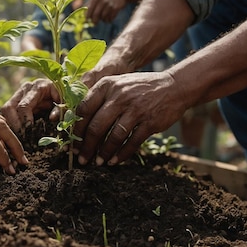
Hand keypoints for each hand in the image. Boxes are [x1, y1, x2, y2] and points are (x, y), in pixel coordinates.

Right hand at [1, 78, 59, 133]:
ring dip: (10, 125)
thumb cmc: (64, 96)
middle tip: (20, 138)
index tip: (28, 133)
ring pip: (6, 110)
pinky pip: (8, 113)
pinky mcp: (16, 101)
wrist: (62, 90)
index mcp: (38, 87)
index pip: (24, 106)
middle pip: (9, 107)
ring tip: (18, 137)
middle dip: (14, 125)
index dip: (24, 121)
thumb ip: (61, 109)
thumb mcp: (66, 102)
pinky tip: (17, 133)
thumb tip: (52, 118)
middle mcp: (25, 88)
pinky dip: (11, 124)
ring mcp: (19, 94)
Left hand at [73, 71, 187, 165]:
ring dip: (104, 153)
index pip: (84, 109)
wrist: (173, 86)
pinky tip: (115, 161)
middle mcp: (119, 96)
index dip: (76, 129)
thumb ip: (99, 98)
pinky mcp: (150, 122)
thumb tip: (77, 121)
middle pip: (96, 126)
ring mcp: (136, 109)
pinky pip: (132, 142)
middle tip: (82, 158)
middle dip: (86, 146)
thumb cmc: (139, 88)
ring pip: (113, 136)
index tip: (72, 142)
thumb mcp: (118, 84)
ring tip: (98, 162)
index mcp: (107, 85)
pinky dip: (122, 154)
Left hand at [86, 0, 129, 24]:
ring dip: (103, 20)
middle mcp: (101, 0)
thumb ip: (89, 4)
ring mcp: (109, 4)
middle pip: (95, 15)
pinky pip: (110, 18)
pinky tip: (110, 17)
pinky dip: (109, 20)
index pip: (88, 10)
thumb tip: (81, 14)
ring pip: (103, 17)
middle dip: (94, 21)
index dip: (87, 17)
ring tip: (105, 18)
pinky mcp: (115, 8)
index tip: (87, 20)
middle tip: (95, 23)